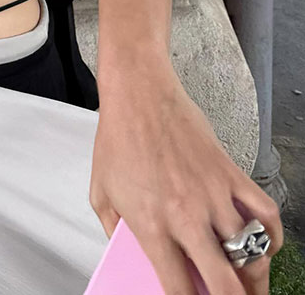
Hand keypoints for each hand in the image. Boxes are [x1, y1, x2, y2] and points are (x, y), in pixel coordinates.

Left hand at [89, 61, 282, 294]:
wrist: (139, 94)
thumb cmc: (118, 139)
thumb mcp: (100, 193)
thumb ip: (115, 232)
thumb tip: (131, 257)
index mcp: (151, 225)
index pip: (178, 288)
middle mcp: (186, 215)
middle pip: (224, 282)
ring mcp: (213, 194)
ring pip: (250, 253)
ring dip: (254, 278)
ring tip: (249, 285)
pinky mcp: (230, 173)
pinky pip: (265, 213)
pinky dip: (271, 235)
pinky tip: (263, 245)